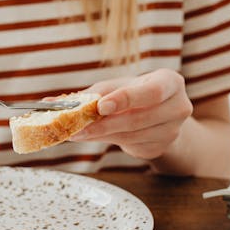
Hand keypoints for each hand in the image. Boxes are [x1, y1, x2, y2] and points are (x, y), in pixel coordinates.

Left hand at [71, 69, 192, 159]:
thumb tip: (51, 104)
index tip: (101, 106)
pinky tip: (94, 136)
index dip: (126, 99)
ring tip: (78, 133)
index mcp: (170, 82)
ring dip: (101, 135)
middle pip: (139, 119)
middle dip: (105, 125)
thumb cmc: (134, 94)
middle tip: (77, 129)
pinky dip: (108, 141)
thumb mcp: (117, 87)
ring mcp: (172, 130)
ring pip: (131, 135)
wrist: (156, 113)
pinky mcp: (161, 147)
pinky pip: (131, 146)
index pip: (151, 92)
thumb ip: (92, 94)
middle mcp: (178, 106)